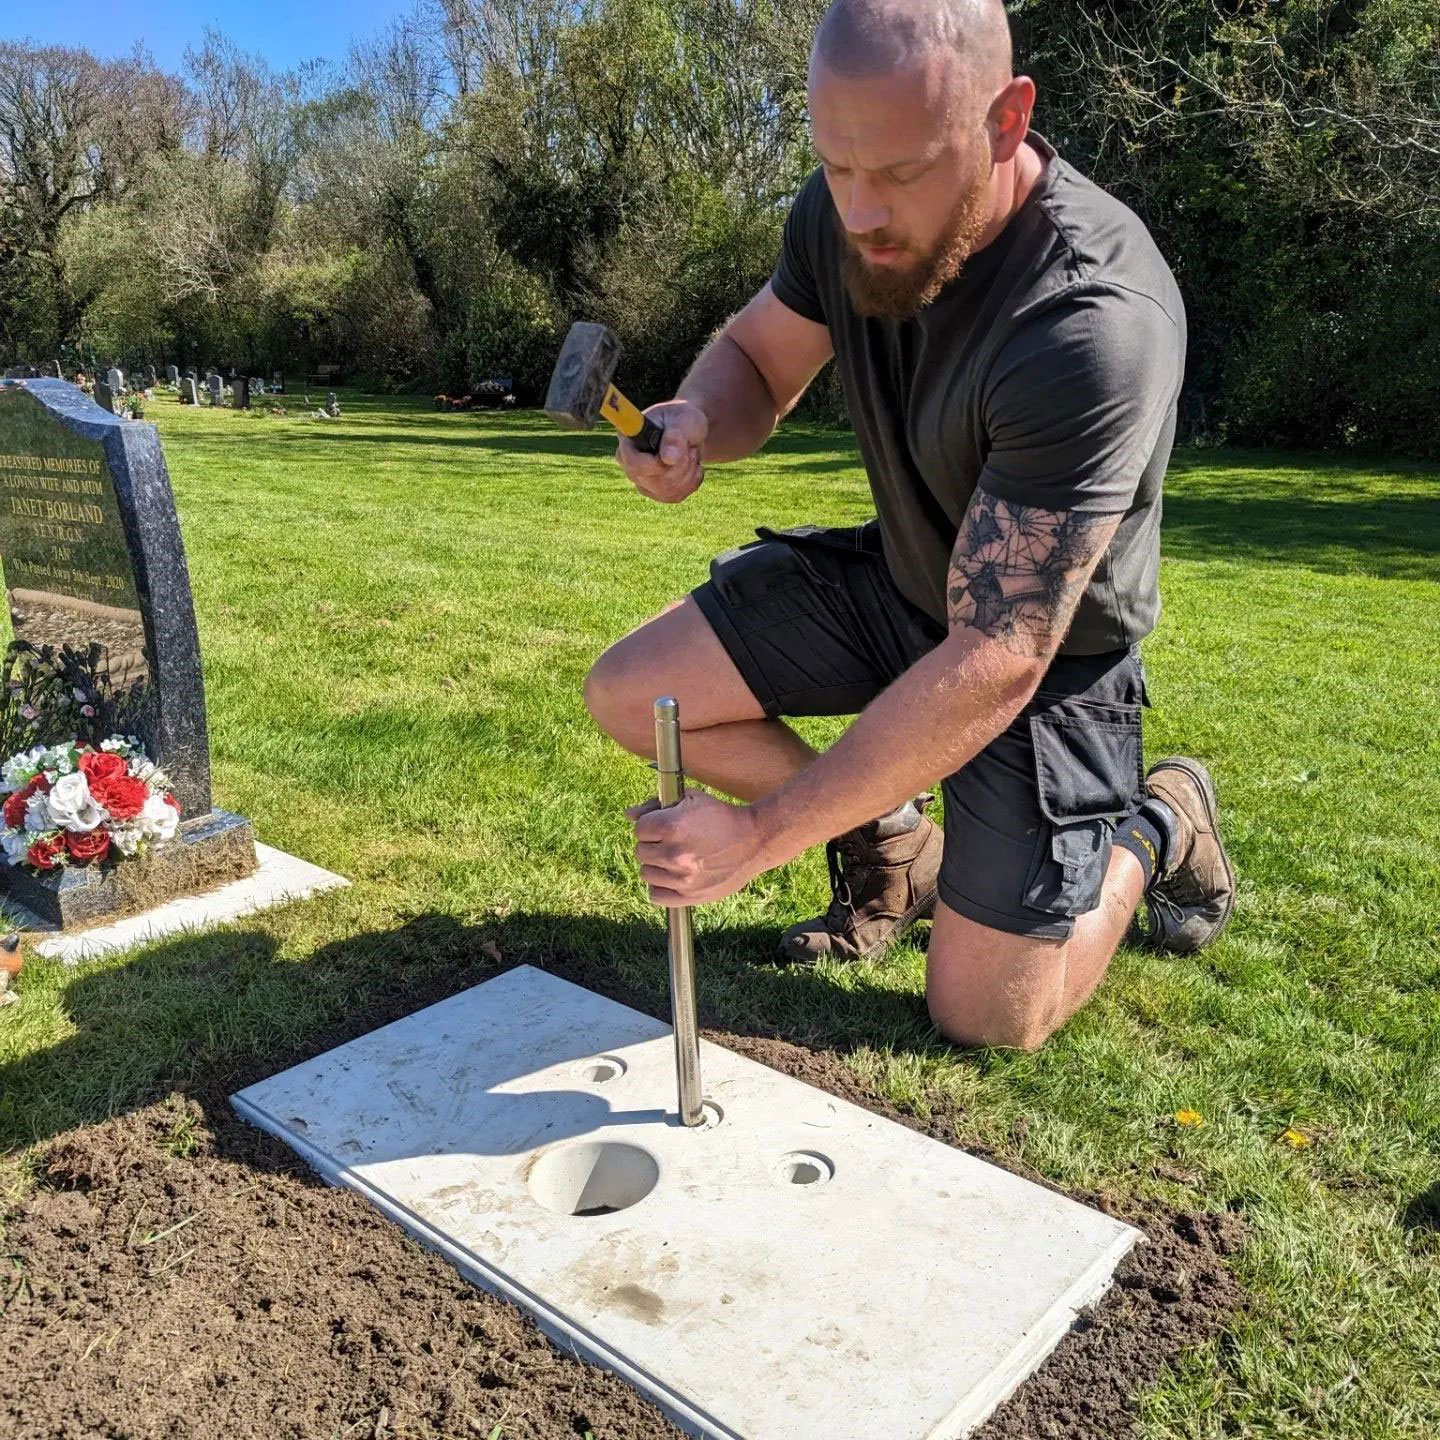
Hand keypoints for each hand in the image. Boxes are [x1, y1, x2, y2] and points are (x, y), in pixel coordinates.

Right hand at [615, 400, 707, 504]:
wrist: (690, 432)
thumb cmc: (684, 420)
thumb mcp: (683, 420)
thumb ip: (675, 436)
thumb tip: (668, 458)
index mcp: (628, 438)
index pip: (634, 463)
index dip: (657, 464)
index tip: (677, 455)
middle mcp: (628, 461)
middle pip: (653, 480)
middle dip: (680, 466)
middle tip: (690, 448)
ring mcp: (639, 479)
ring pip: (666, 490)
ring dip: (688, 473)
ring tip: (692, 453)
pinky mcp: (654, 492)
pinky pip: (675, 496)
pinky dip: (691, 482)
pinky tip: (693, 467)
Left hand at [628, 790, 774, 905]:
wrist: (754, 840)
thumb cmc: (721, 816)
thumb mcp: (691, 800)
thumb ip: (655, 805)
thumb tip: (628, 814)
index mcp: (672, 826)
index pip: (639, 829)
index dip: (650, 825)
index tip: (663, 826)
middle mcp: (674, 854)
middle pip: (640, 851)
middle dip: (653, 844)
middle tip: (672, 842)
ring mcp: (682, 878)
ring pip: (646, 873)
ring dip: (656, 865)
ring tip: (675, 859)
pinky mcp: (690, 896)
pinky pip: (656, 896)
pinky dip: (660, 887)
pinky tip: (673, 877)